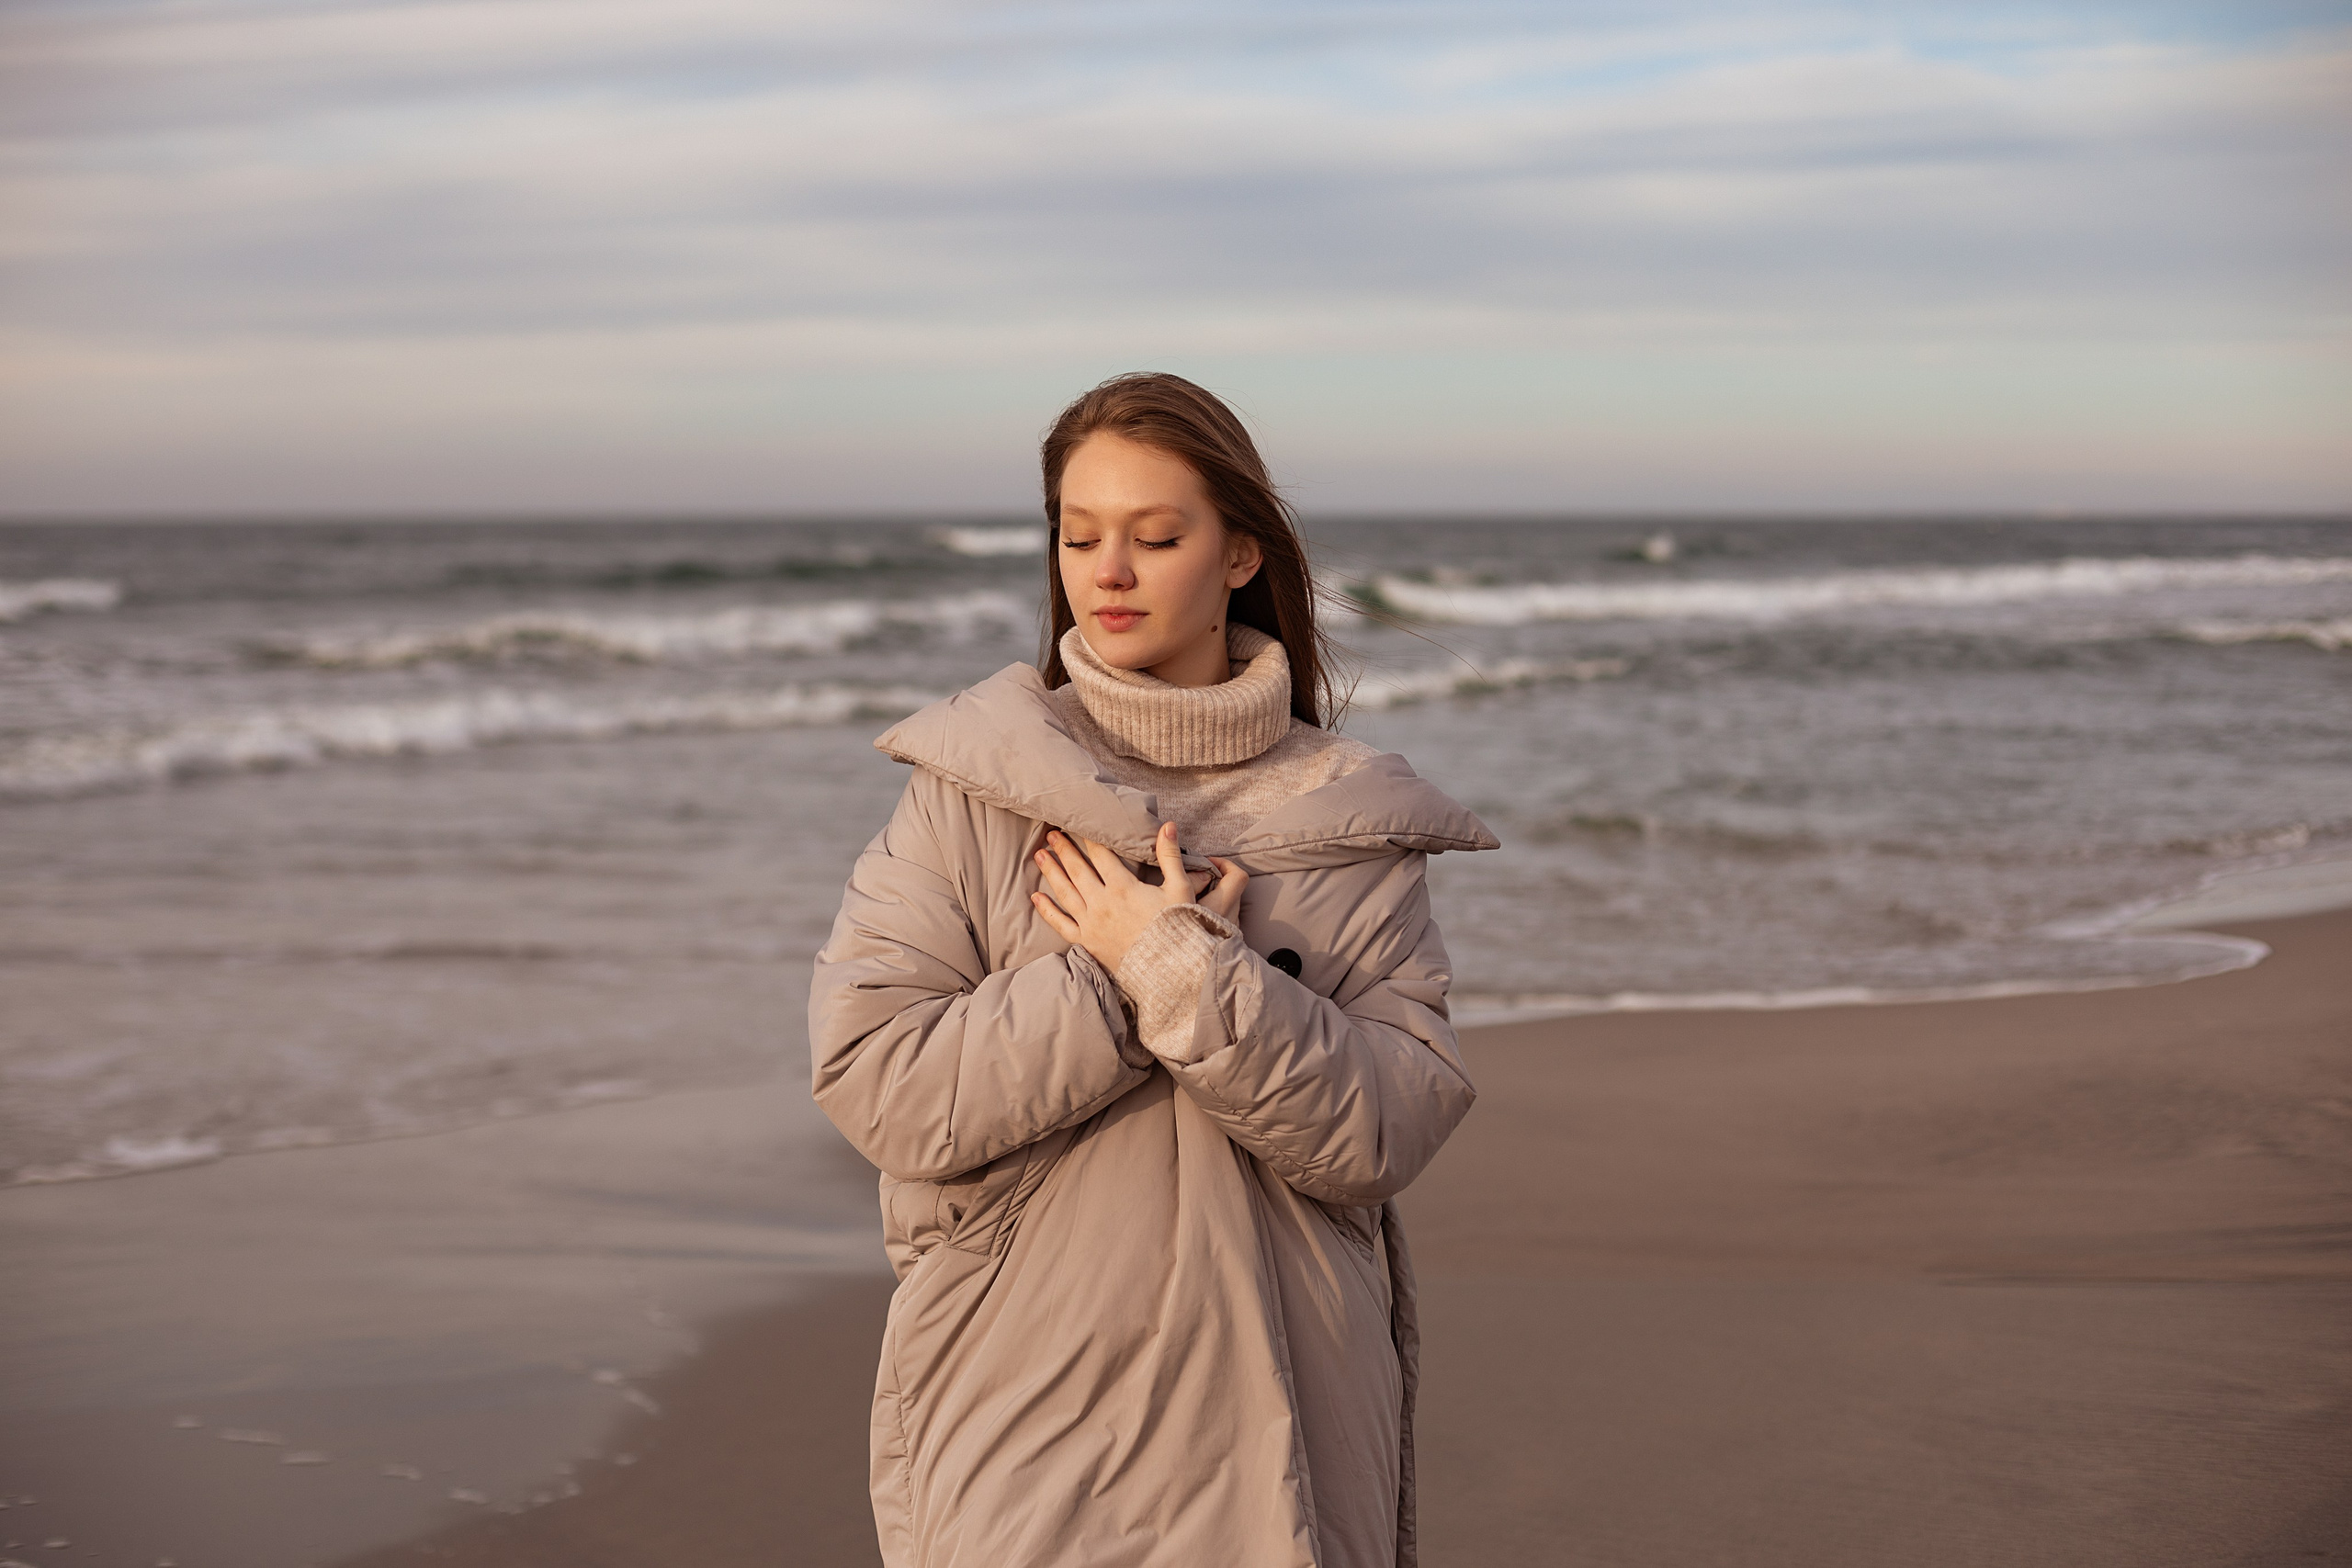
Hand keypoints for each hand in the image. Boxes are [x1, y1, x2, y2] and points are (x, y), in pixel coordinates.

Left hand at [1031, 821, 1247, 973]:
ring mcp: (1091, 923)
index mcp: (1122, 887)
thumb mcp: (1179, 887)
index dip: (1088, 837)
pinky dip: (1046, 910)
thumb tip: (1168, 825)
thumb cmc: (1177, 927)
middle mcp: (1101, 903)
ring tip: (1040, 854)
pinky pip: (1060, 924)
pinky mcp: (1087, 942)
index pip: (1100, 855)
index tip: (1078, 824)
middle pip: (1077, 870)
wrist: (1170, 969)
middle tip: (1052, 833)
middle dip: (1064, 849)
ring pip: (1065, 892)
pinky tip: (1036, 897)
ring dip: (1051, 871)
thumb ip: (1169, 855)